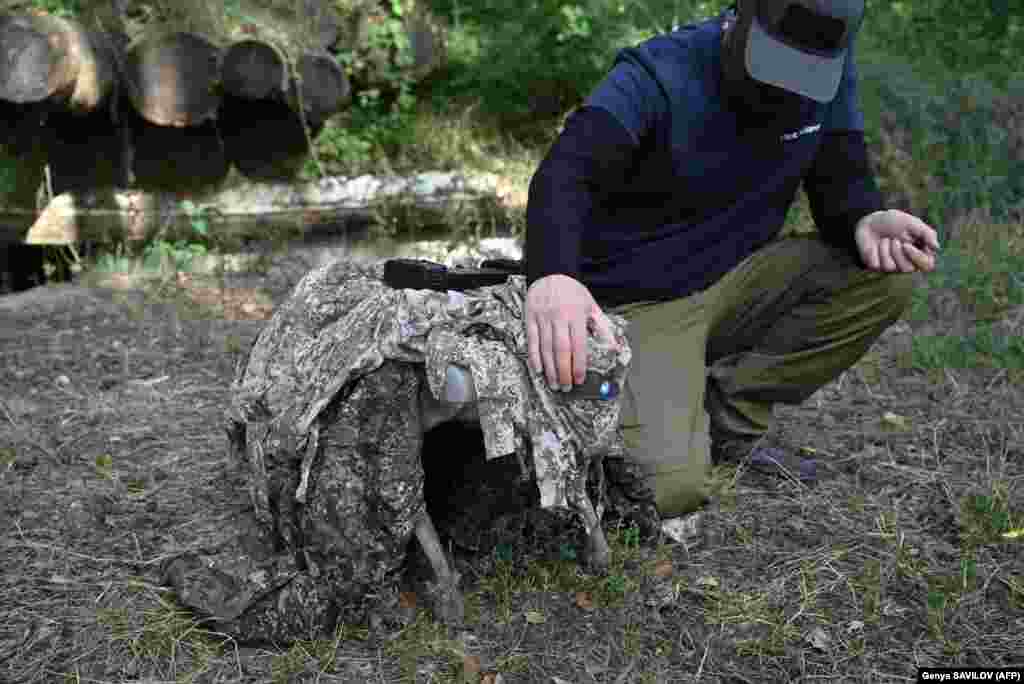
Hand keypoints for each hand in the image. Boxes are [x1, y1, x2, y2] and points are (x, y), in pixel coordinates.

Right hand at [525, 274, 617, 389]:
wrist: (550, 272)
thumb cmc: (572, 291)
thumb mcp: (591, 305)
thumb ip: (602, 326)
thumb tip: (614, 346)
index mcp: (576, 315)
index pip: (578, 344)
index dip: (579, 364)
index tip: (580, 378)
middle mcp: (559, 317)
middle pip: (561, 350)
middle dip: (564, 371)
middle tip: (567, 387)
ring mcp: (543, 318)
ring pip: (546, 348)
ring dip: (550, 369)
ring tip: (555, 384)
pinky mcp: (530, 318)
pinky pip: (532, 341)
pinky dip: (534, 357)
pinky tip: (539, 370)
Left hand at [855, 209, 939, 272]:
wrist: (872, 221)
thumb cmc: (895, 222)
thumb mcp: (912, 223)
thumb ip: (926, 233)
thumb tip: (936, 247)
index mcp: (919, 253)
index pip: (926, 266)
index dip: (917, 258)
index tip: (906, 245)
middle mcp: (907, 263)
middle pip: (907, 269)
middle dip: (897, 252)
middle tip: (894, 239)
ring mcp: (891, 267)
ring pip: (890, 267)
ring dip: (885, 249)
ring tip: (884, 239)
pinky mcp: (876, 267)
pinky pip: (876, 265)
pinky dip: (875, 251)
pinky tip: (874, 245)